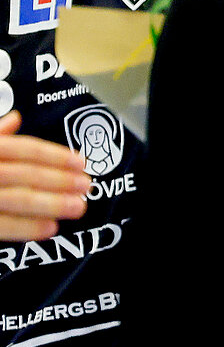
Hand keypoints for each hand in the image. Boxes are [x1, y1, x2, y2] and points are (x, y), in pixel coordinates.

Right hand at [0, 111, 91, 240]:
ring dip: (49, 204)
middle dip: (58, 180)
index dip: (54, 155)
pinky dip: (24, 228)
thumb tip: (16, 118)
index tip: (82, 162)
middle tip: (87, 186)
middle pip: (21, 173)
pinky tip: (49, 228)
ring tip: (78, 208)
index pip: (21, 148)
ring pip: (13, 199)